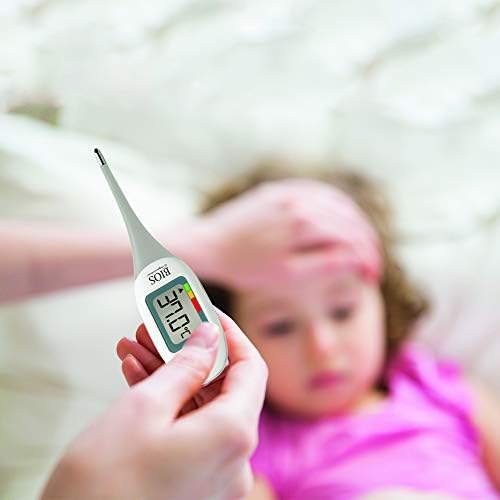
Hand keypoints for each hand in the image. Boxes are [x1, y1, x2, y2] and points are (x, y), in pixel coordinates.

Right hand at [41, 312, 267, 499]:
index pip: (250, 368)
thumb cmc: (103, 486)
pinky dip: (167, 406)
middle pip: (221, 388)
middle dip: (187, 352)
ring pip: (200, 409)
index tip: (204, 313)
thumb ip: (186, 366)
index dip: (229, 335)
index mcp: (233, 435)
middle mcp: (234, 460)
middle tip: (156, 327)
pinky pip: (189, 434)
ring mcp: (214, 478)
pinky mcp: (193, 488)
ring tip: (134, 347)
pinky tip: (136, 378)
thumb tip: (209, 337)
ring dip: (170, 375)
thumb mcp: (143, 408)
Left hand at [181, 179, 379, 288]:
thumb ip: (325, 264)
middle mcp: (300, 200)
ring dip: (355, 222)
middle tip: (372, 263)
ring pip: (337, 202)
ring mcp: (289, 191)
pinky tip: (340, 218)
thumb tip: (356, 258)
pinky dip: (335, 205)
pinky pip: (317, 191)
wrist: (209, 245)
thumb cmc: (245, 267)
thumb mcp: (287, 275)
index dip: (367, 258)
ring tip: (362, 243)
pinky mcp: (278, 189)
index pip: (351, 238)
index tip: (373, 276)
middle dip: (367, 242)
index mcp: (304, 223)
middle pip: (349, 218)